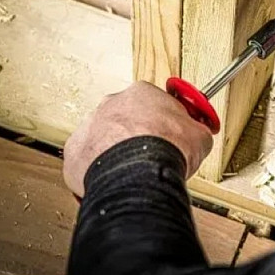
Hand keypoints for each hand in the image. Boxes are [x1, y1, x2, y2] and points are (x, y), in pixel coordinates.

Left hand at [63, 81, 213, 196]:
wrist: (139, 173)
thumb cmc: (166, 150)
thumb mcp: (200, 136)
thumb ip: (196, 130)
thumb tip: (200, 135)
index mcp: (142, 93)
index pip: (154, 102)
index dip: (166, 120)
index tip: (172, 131)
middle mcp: (111, 104)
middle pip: (126, 118)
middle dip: (138, 135)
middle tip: (153, 153)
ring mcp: (90, 126)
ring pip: (104, 139)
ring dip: (116, 152)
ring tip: (134, 172)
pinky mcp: (75, 152)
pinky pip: (87, 161)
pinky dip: (98, 171)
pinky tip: (116, 181)